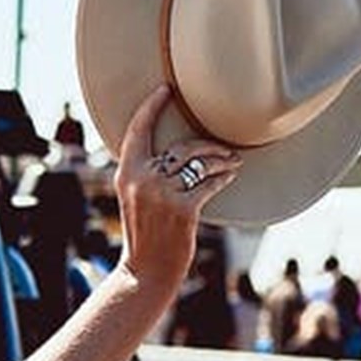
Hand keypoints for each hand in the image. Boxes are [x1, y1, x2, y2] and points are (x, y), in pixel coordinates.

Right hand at [115, 84, 240, 290]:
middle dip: (210, 145)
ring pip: (200, 163)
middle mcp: (142, 179)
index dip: (152, 106)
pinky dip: (223, 178)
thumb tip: (173, 153)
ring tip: (233, 162)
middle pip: (182, 146)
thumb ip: (147, 174)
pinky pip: (210, 183)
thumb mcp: (135, 198)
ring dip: (222, 160)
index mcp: (127, 173)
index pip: (139, 129)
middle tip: (225, 149)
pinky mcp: (184, 209)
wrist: (146, 271)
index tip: (166, 90)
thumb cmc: (145, 234)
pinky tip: (231, 176)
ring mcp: (163, 194)